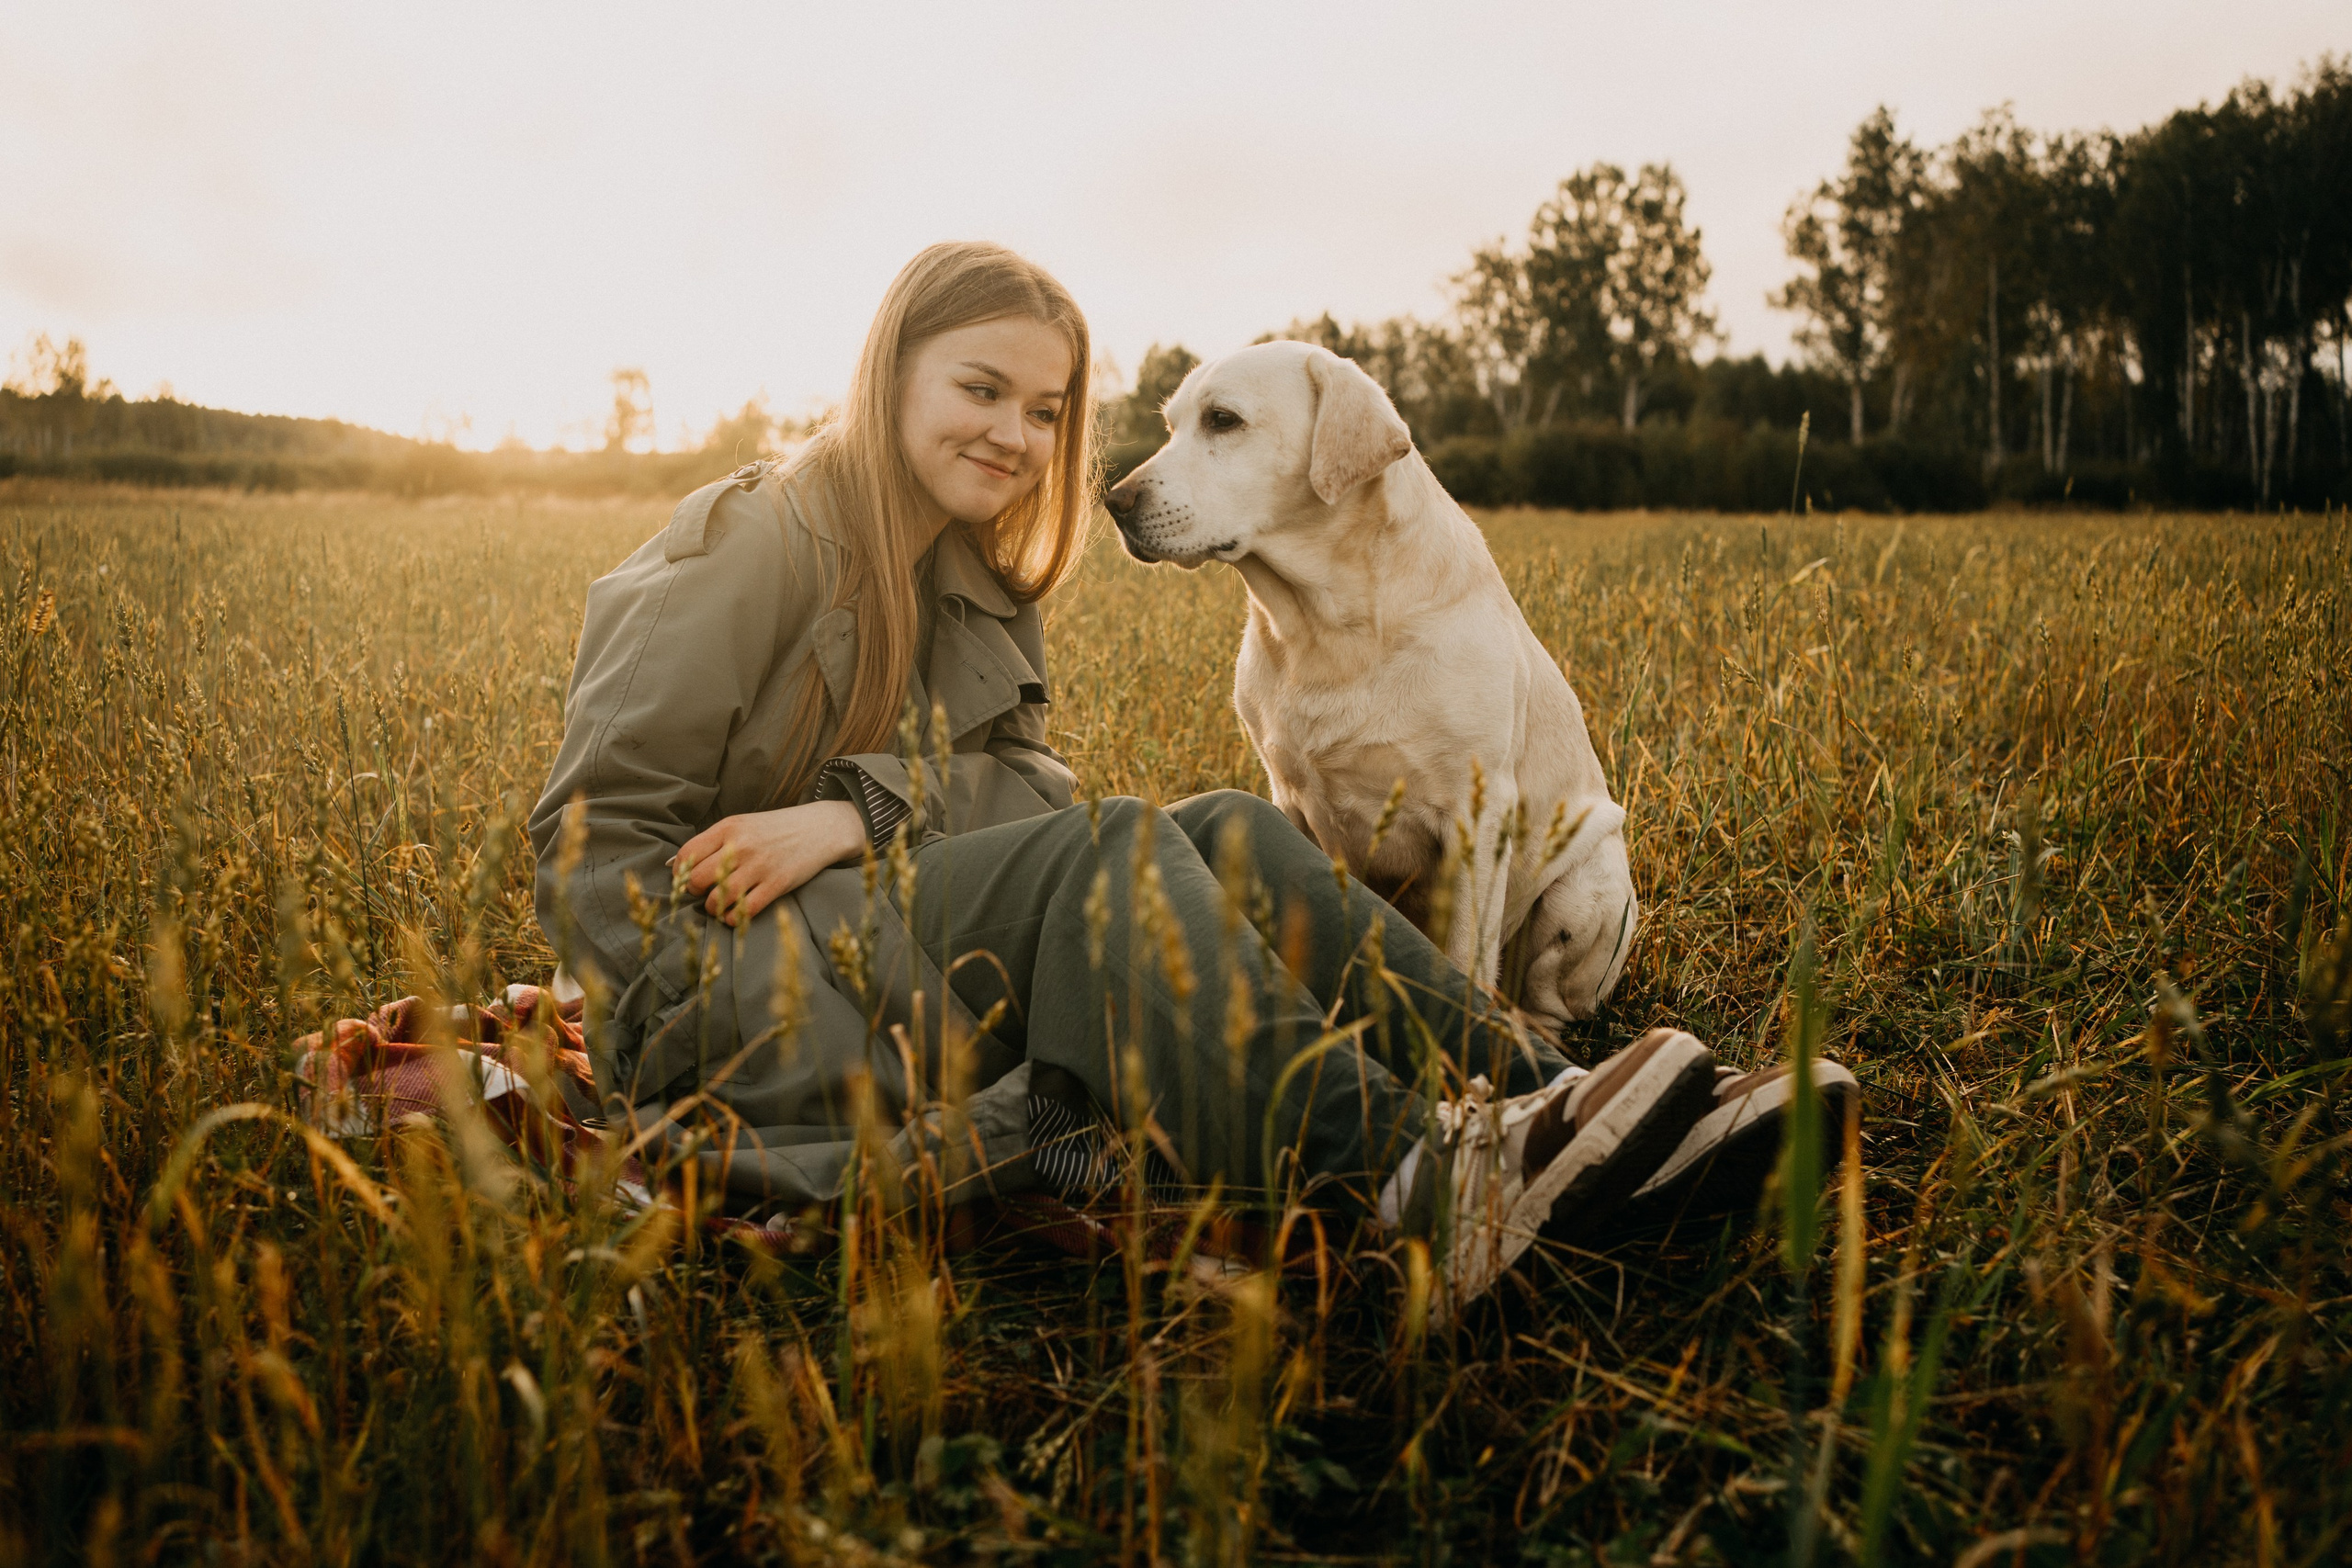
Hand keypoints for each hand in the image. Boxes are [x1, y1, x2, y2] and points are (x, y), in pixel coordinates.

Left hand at [670, 800, 867, 926]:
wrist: (819, 828)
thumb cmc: (775, 829)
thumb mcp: (742, 824)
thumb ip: (713, 842)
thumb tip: (675, 864)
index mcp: (729, 828)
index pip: (687, 854)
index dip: (680, 872)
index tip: (687, 878)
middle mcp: (741, 846)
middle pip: (699, 879)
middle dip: (696, 892)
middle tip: (704, 892)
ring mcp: (760, 866)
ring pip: (719, 898)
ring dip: (712, 908)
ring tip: (718, 905)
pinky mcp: (777, 885)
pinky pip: (744, 910)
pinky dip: (733, 918)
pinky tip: (734, 914)